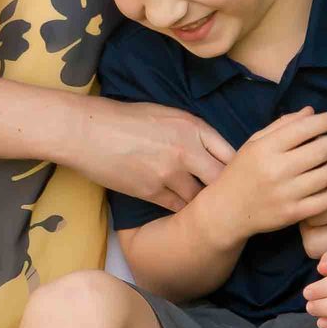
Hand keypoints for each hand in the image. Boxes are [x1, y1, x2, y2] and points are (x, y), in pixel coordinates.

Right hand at [74, 98, 234, 211]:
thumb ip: (192, 132)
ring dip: (204, 204)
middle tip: (230, 200)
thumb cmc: (124, 118)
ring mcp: (169, 173)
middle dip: (227, 191)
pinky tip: (185, 213)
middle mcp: (187, 150)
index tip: (239, 178)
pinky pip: (178, 207)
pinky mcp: (151, 192)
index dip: (238, 169)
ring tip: (209, 211)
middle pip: (222, 180)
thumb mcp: (167, 114)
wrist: (88, 131)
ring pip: (201, 199)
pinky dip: (182, 210)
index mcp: (193, 127)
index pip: (231, 153)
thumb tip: (212, 151)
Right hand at [206, 106, 326, 238]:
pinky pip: (325, 201)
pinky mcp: (293, 214)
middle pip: (320, 151)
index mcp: (265, 149)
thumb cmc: (242, 172)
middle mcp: (276, 170)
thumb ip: (282, 125)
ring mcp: (285, 194)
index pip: (303, 129)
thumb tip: (311, 112)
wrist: (227, 211)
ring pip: (326, 175)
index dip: (326, 121)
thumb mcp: (254, 143)